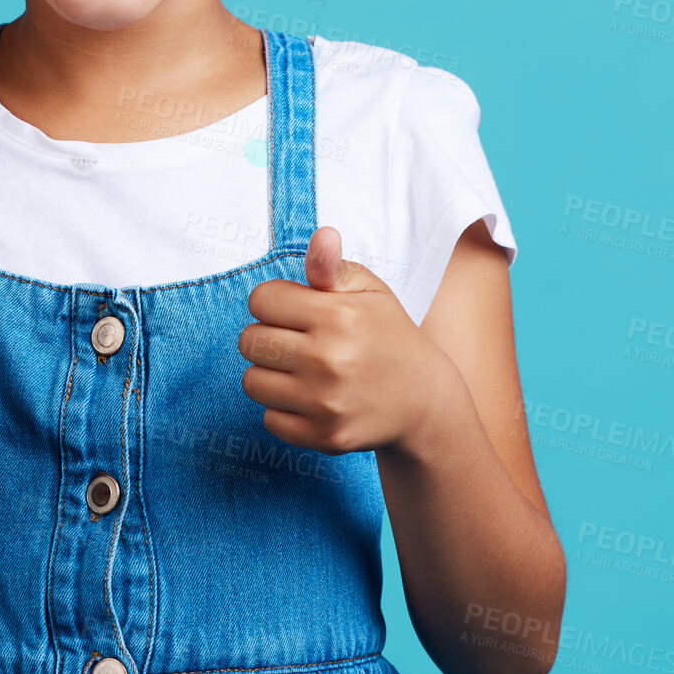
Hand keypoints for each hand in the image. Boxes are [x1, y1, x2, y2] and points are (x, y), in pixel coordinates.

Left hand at [237, 225, 454, 456]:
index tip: (296, 309)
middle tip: (298, 340)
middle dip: (269, 335)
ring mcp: (326, 403)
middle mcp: (329, 360)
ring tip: (301, 369)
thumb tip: (322, 236)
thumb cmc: (387, 335)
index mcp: (339, 316)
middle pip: (249, 340)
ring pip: (252, 381)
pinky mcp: (324, 437)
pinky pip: (269, 419)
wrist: (423, 401)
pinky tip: (310, 398)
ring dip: (270, 373)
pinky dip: (283, 409)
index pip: (261, 299)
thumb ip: (333, 265)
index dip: (275, 301)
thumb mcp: (369, 291)